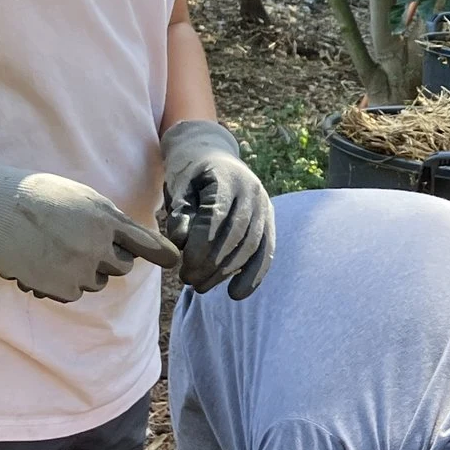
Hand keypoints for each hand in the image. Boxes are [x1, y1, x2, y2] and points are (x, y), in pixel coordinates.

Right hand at [0, 154, 178, 303]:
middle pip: (122, 266)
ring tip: (59, 250)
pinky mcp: (60, 287)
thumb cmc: (37, 196)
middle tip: (85, 243)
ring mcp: (79, 269)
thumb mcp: (81, 196)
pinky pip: (75, 292)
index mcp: (106, 219)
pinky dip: (65, 282)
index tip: (174, 261)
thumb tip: (125, 238)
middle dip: (111, 258)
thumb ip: (107, 218)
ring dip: (87, 271)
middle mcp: (98, 246)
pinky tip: (45, 263)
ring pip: (98, 282)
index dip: (161, 253)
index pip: (144, 242)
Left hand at [158, 119, 275, 297]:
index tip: (184, 266)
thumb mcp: (178, 186)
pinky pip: (266, 252)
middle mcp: (253, 191)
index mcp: (228, 178)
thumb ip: (179, 212)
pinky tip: (237, 294)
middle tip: (188, 281)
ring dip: (227, 272)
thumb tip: (180, 242)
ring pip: (252, 246)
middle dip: (212, 264)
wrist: (214, 155)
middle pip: (236, 235)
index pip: (217, 217)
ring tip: (201, 287)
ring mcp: (265, 206)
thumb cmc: (190, 173)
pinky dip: (254, 275)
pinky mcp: (270, 221)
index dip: (202, 245)